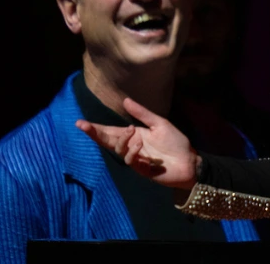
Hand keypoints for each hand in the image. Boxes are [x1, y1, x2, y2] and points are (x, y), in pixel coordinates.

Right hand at [76, 98, 199, 188]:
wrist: (189, 160)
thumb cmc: (175, 142)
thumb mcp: (159, 123)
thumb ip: (142, 113)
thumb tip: (125, 100)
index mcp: (134, 135)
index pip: (111, 131)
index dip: (96, 128)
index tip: (80, 122)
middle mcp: (131, 146)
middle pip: (108, 141)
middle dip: (95, 133)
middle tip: (83, 125)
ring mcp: (135, 158)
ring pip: (118, 149)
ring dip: (122, 139)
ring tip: (131, 131)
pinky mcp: (141, 169)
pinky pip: (130, 160)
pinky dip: (133, 151)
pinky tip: (139, 144)